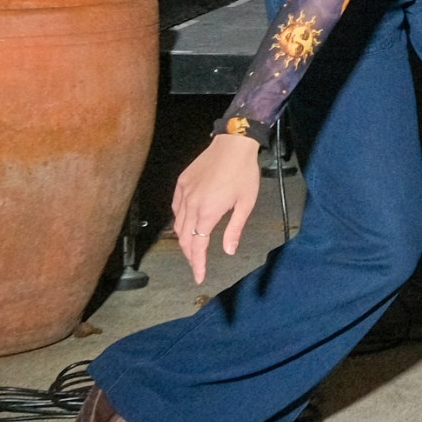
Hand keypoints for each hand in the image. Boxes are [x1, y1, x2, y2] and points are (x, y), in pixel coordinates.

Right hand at [169, 130, 264, 285]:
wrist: (233, 144)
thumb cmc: (244, 174)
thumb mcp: (246, 203)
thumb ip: (235, 229)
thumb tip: (228, 251)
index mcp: (208, 212)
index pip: (198, 246)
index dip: (198, 264)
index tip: (199, 277)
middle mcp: (191, 205)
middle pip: (185, 238)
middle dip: (190, 256)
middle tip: (196, 267)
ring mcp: (184, 193)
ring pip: (178, 224)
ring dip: (184, 240)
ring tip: (192, 249)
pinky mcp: (181, 183)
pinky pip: (176, 207)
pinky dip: (179, 220)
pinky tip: (186, 224)